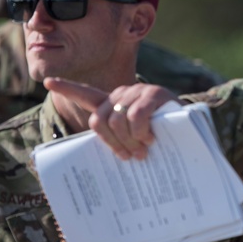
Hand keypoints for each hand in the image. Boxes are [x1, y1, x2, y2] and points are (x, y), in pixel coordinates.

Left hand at [44, 77, 179, 159]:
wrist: (194, 131)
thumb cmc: (164, 139)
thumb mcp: (138, 140)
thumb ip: (122, 141)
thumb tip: (114, 159)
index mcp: (115, 105)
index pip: (87, 94)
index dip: (68, 88)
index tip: (48, 82)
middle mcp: (122, 95)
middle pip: (99, 120)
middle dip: (112, 143)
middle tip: (130, 157)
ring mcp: (137, 92)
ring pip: (116, 121)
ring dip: (129, 141)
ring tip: (143, 151)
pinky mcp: (154, 94)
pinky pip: (135, 116)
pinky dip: (141, 132)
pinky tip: (151, 138)